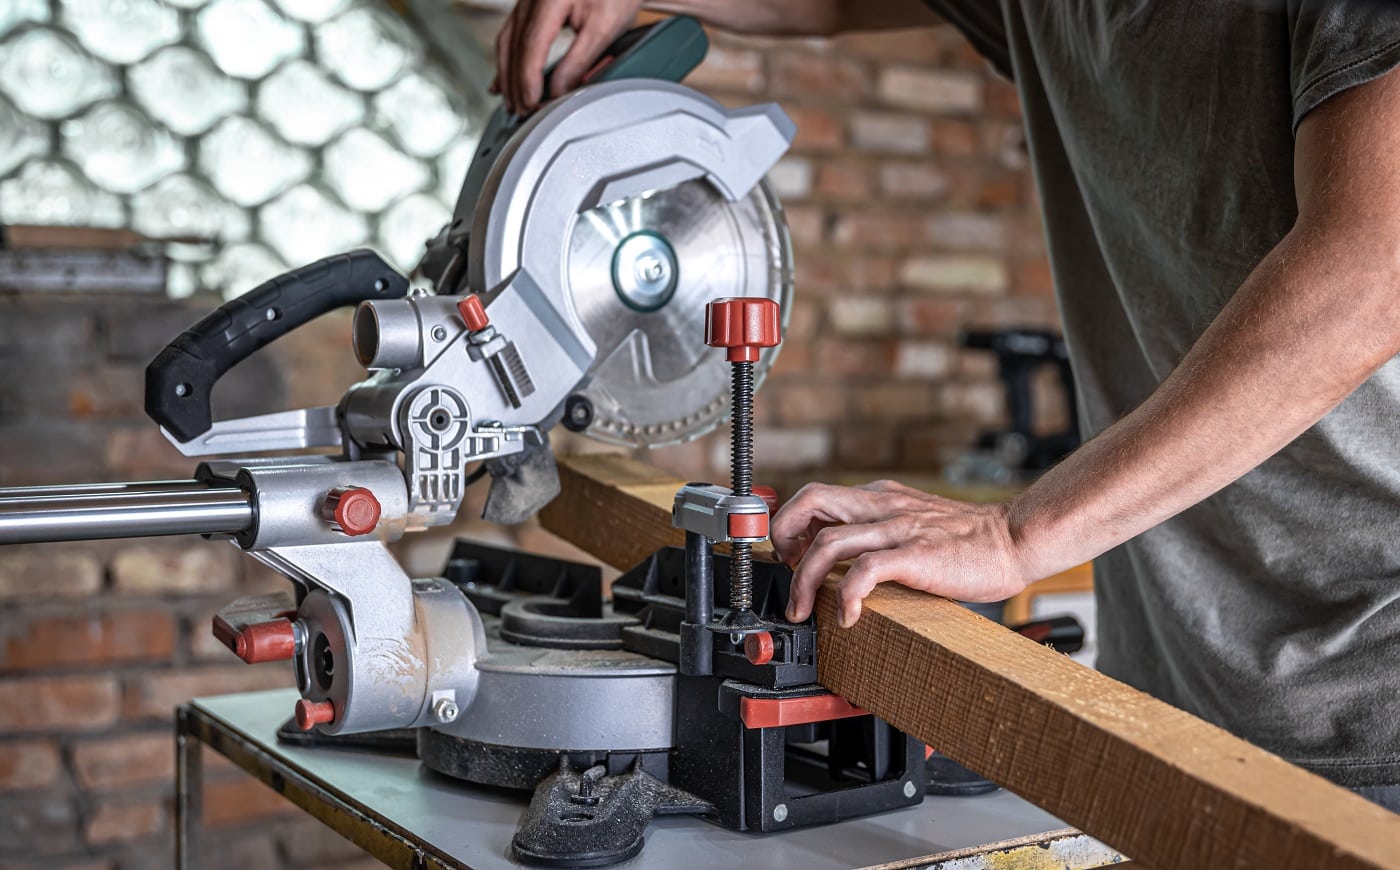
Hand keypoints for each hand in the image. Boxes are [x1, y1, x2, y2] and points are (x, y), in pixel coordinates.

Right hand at [492, 0, 643, 115]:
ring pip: (507, 42)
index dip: (527, 80)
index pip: (530, 47)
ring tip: (513, 103)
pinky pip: (511, 35)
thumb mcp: (604, 28)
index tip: (531, 104)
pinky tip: (504, 79)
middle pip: (513, 47)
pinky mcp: (530, 5)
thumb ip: (579, 61)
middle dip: (515, 84)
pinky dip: (509, 60)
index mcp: (548, 0)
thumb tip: (559, 91)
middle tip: (523, 112)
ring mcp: (527, 0)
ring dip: (508, 75)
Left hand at [772, 481, 1030, 627]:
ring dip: (804, 581)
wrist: (1014, 539)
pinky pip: (866, 571)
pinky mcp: (916, 554)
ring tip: (803, 610)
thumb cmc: (966, 540)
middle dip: (782, 538)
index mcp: (879, 497)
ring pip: (829, 543)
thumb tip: (842, 561)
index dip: (791, 524)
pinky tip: (848, 617)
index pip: (815, 495)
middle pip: (810, 502)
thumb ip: (878, 532)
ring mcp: (898, 528)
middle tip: (785, 573)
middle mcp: (882, 506)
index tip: (790, 556)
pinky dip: (846, 596)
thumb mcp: (912, 522)